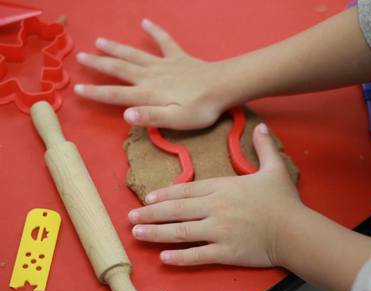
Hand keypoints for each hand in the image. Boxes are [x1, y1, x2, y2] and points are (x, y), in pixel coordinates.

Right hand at [74, 19, 234, 129]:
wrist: (223, 86)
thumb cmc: (200, 108)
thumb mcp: (176, 120)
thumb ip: (151, 117)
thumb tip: (125, 115)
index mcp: (148, 93)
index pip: (116, 94)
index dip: (97, 92)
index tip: (78, 88)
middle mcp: (151, 76)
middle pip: (120, 68)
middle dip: (99, 63)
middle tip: (81, 56)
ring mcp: (164, 64)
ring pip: (135, 54)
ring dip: (116, 47)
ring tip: (99, 41)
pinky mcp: (178, 57)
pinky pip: (164, 41)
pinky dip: (155, 31)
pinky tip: (145, 22)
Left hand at [127, 123, 302, 266]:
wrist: (295, 230)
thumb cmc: (283, 201)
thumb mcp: (274, 168)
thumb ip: (263, 147)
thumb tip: (262, 126)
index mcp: (223, 188)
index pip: (187, 189)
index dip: (165, 194)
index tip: (147, 198)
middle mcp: (216, 208)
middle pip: (177, 210)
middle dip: (151, 214)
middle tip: (131, 217)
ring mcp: (219, 231)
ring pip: (181, 232)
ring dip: (157, 233)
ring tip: (137, 234)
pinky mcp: (226, 252)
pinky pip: (198, 255)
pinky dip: (180, 257)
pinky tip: (164, 257)